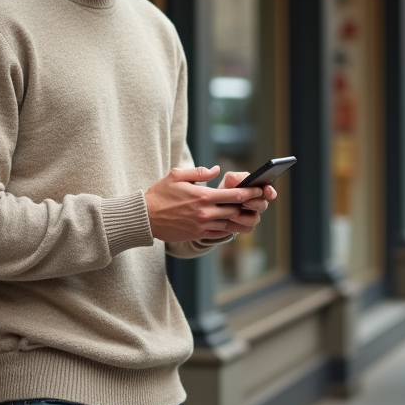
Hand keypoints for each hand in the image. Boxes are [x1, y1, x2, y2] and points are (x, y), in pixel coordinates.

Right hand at [144, 166, 264, 242]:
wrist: (145, 218)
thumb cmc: (160, 194)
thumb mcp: (177, 175)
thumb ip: (199, 172)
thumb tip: (216, 169)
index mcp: (203, 196)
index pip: (235, 195)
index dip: (251, 192)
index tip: (260, 189)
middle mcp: (205, 212)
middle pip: (236, 210)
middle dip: (249, 205)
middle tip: (259, 200)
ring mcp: (202, 225)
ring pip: (230, 223)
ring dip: (240, 218)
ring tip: (249, 211)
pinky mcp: (197, 234)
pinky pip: (220, 233)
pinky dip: (229, 227)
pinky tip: (233, 222)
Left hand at [219, 171, 278, 233]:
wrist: (213, 207)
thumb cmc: (224, 191)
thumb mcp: (228, 181)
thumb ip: (235, 177)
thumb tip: (242, 179)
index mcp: (256, 191)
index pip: (269, 193)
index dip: (270, 192)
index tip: (266, 189)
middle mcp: (257, 204)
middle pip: (263, 206)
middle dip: (255, 203)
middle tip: (245, 201)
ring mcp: (252, 217)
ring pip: (255, 219)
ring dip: (245, 216)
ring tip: (234, 213)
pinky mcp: (244, 227)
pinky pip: (246, 228)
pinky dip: (238, 224)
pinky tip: (230, 219)